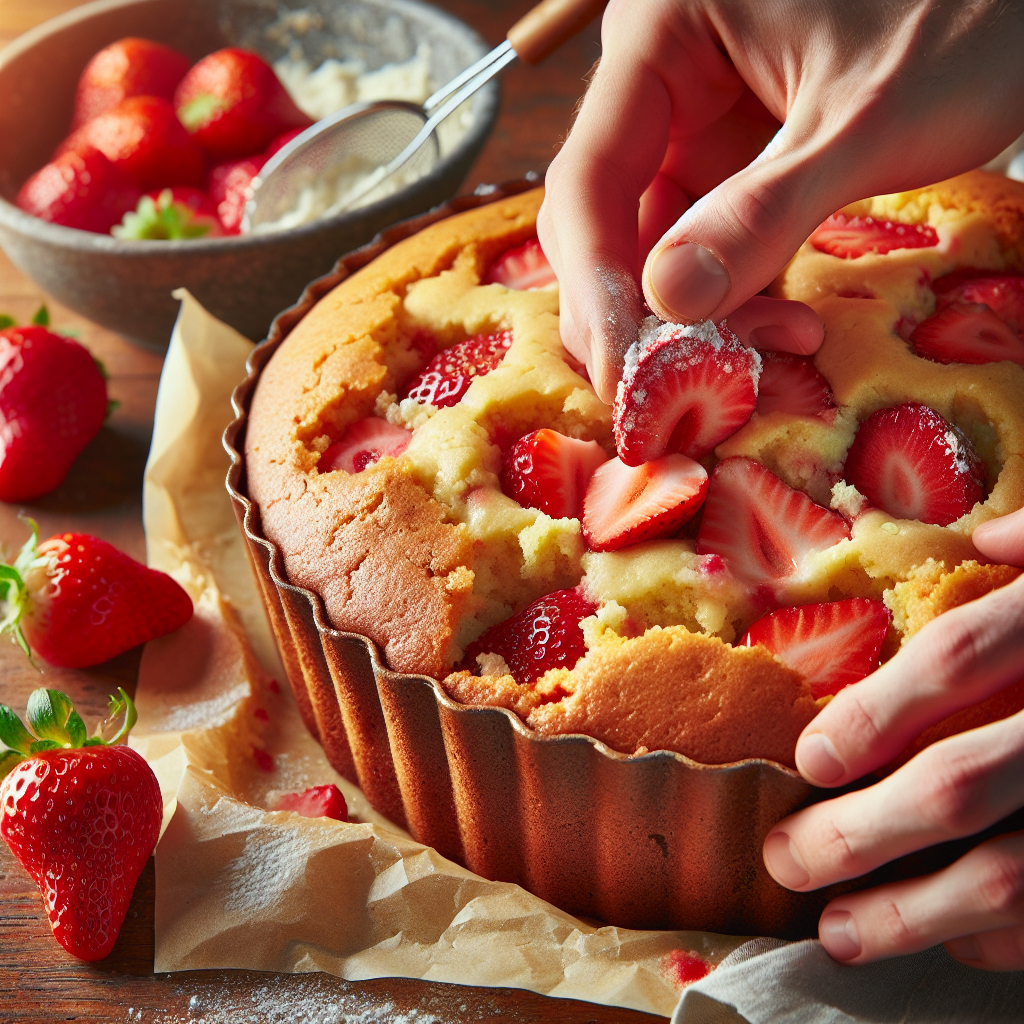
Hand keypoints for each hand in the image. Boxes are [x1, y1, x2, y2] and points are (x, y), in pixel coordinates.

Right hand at [538, 0, 1023, 400]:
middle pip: (605, 220)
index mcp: (662, 33)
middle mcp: (659, 80)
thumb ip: (765, 212)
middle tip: (679, 390)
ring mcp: (695, 123)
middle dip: (642, 310)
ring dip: (696, 317)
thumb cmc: (968, 15)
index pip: (589, 179)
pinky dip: (735, 297)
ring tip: (769, 351)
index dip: (595, 284)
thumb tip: (670, 301)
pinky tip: (782, 327)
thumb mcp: (866, 123)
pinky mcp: (732, 161)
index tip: (622, 371)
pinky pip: (706, 244)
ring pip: (654, 244)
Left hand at [763, 507, 1023, 969]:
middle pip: (965, 782)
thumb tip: (987, 544)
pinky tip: (955, 941)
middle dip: (864, 830)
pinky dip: (1011, 942)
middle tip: (787, 857)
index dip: (879, 708)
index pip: (962, 655)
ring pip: (1014, 876)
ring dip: (916, 913)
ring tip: (837, 930)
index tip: (811, 757)